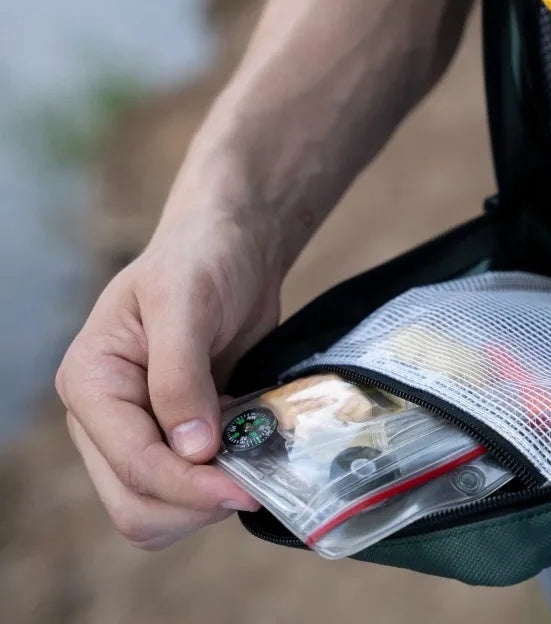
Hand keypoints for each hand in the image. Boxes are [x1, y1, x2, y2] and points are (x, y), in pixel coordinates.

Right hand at [56, 209, 282, 549]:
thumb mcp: (186, 301)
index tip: (244, 488)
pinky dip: (217, 485)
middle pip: (134, 502)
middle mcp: (103, 416)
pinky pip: (186, 488)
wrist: (233, 247)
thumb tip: (192, 450)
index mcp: (90, 381)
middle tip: (255, 485)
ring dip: (205, 502)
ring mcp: (136, 429)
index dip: (187, 485)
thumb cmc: (201, 258)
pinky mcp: (172, 435)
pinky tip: (251, 452)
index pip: (132, 461)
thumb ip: (180, 375)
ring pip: (156, 508)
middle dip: (193, 505)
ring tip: (253, 464)